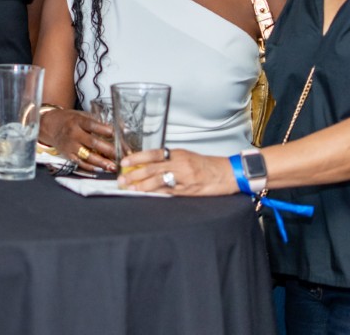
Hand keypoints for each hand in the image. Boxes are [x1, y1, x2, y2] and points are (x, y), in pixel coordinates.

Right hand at [39, 109, 115, 172]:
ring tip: (113, 166)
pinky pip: (81, 163)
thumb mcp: (82, 115)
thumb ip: (99, 122)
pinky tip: (101, 169)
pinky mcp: (68, 155)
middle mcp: (73, 133)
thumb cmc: (69, 120)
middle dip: (109, 150)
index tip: (120, 136)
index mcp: (78, 121)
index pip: (94, 126)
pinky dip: (92, 167)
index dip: (107, 131)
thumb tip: (120, 127)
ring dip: (102, 162)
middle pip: (93, 142)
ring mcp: (70, 146)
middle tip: (122, 154)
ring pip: (88, 156)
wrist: (50, 126)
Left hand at [116, 148, 236, 195]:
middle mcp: (180, 164)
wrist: (227, 173)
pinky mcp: (188, 190)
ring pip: (159, 180)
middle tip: (122, 178)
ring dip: (142, 185)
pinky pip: (169, 191)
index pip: (153, 153)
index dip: (137, 157)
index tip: (124, 161)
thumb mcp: (186, 156)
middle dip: (135, 173)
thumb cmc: (206, 165)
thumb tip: (147, 165)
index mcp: (178, 153)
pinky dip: (156, 193)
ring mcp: (184, 178)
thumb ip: (169, 160)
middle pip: (152, 167)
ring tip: (131, 188)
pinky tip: (147, 195)